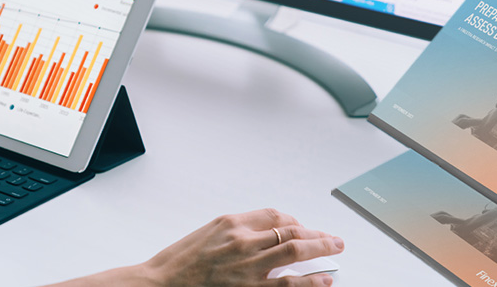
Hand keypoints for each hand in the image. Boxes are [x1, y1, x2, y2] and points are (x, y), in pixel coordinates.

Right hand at [141, 208, 342, 286]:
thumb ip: (237, 230)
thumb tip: (265, 231)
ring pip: (293, 252)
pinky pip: (285, 284)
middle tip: (334, 237)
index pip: (273, 215)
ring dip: (319, 250)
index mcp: (231, 223)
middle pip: (289, 231)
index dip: (293, 220)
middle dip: (315, 233)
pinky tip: (322, 280)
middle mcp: (242, 241)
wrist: (161, 284)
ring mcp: (247, 267)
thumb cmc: (180, 262)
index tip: (303, 227)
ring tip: (335, 249)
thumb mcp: (208, 233)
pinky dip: (308, 281)